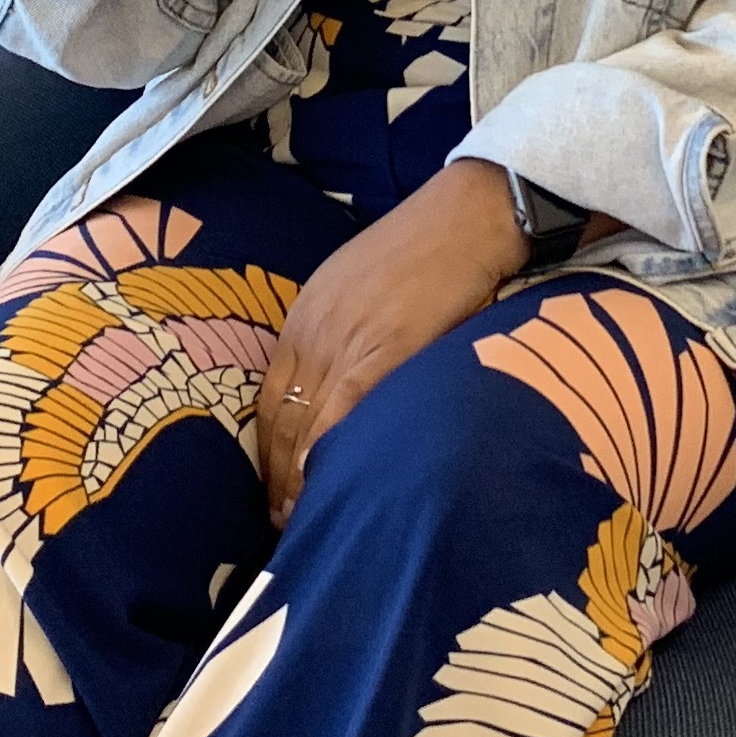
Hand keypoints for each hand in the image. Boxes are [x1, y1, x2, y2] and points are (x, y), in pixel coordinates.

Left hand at [257, 162, 525, 527]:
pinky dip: (329, 457)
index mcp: (306, 314)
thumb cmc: (427, 245)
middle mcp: (313, 330)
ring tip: (304, 522)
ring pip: (305, 428)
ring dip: (299, 481)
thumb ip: (344, 327)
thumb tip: (346, 376)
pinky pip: (343, 416)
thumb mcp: (363, 283)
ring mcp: (344, 341)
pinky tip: (328, 491)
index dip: (267, 450)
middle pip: (279, 421)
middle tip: (281, 523)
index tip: (273, 487)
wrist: (467, 213)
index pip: (270, 398)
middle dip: (275, 478)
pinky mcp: (382, 351)